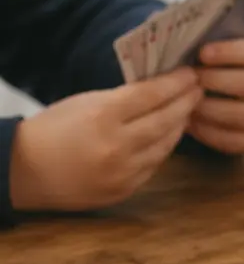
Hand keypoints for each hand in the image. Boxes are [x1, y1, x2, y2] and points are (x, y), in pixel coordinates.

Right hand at [9, 68, 201, 211]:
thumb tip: (160, 90)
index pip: (151, 95)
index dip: (175, 83)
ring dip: (179, 126)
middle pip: (165, 120)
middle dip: (185, 103)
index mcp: (103, 116)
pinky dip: (164, 148)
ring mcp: (123, 171)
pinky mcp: (125, 189)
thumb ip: (122, 99)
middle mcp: (117, 145)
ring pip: (165, 145)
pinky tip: (169, 136)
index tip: (190, 74)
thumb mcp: (84, 103)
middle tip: (198, 90)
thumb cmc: (53, 129)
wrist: (25, 171)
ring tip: (187, 111)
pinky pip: (154, 165)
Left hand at [189, 39, 243, 154]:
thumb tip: (182, 47)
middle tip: (193, 80)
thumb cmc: (213, 67)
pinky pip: (236, 140)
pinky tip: (191, 123)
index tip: (202, 53)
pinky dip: (211, 133)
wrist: (221, 95)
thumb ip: (205, 48)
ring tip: (189, 103)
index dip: (229, 52)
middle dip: (219, 81)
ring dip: (213, 109)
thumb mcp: (214, 52)